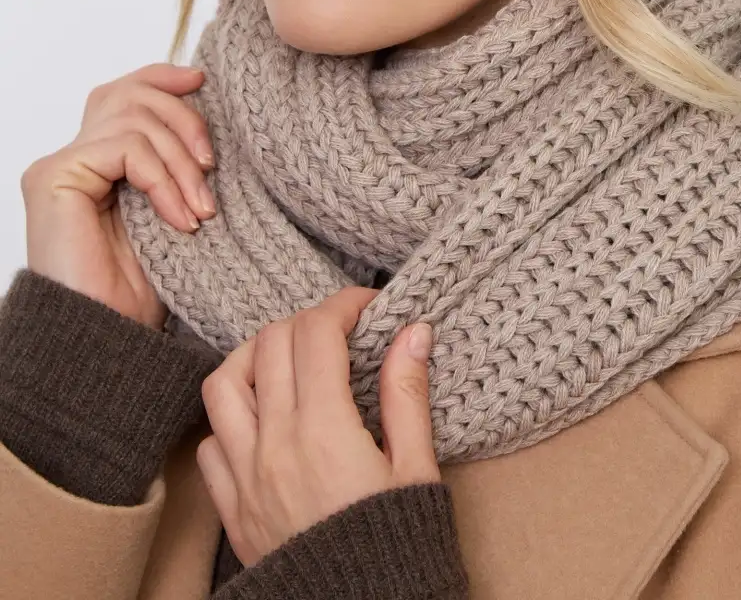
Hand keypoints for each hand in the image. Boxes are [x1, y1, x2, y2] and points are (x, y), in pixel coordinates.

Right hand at [20, 62, 216, 328]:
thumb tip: (206, 114)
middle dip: (184, 119)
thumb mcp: (170, 213)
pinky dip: (164, 179)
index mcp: (96, 162)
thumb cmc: (137, 294)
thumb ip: (174, 165)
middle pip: (130, 94)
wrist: (107, 341)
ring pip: (135, 119)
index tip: (203, 82)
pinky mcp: (55, 177)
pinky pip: (126, 148)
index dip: (162, 77)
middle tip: (212, 167)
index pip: (123, 92)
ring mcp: (59, 166)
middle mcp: (72, 158)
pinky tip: (181, 218)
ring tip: (202, 209)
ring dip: (181, 161)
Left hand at [195, 286, 439, 567]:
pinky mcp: (231, 508)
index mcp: (325, 431)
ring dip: (254, 356)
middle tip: (338, 332)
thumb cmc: (398, 550)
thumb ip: (407, 394)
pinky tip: (262, 418)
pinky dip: (229, 416)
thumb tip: (413, 331)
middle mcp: (276, 445)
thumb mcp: (416, 470)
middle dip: (306, 321)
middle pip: (271, 343)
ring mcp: (245, 476)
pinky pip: (209, 443)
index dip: (343, 304)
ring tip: (288, 359)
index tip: (367, 305)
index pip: (316, 332)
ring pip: (223, 382)